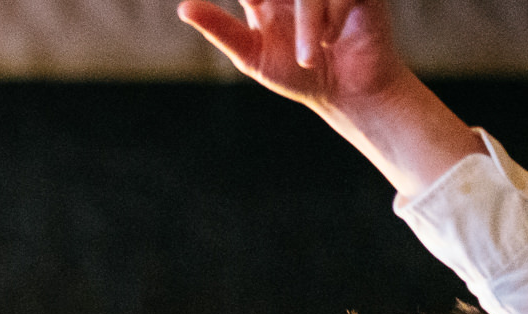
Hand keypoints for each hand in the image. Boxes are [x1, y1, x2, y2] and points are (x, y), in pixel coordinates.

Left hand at [177, 0, 480, 194]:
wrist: (344, 91)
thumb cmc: (296, 73)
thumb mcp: (251, 54)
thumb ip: (219, 29)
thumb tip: (183, 7)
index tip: (251, 5)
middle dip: (288, 10)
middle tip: (263, 10)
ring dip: (309, 24)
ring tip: (309, 59)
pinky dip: (331, 20)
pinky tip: (333, 41)